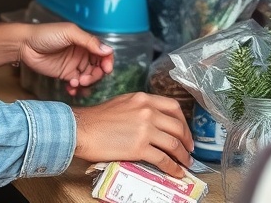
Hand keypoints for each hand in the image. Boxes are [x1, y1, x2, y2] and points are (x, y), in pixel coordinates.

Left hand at [18, 22, 114, 90]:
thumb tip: (108, 50)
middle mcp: (82, 53)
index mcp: (85, 41)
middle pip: (98, 68)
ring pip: (89, 78)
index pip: (103, 53)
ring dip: (86, 83)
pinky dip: (76, 88)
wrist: (25, 45)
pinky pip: (76, 84)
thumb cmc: (46, 34)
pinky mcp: (65, 75)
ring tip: (76, 83)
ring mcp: (74, 65)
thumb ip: (88, 41)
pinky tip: (70, 88)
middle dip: (95, 76)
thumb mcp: (69, 33)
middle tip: (85, 79)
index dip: (107, 61)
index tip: (106, 69)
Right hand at [72, 92, 194, 177]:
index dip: (183, 121)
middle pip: (177, 126)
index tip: (185, 131)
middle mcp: (147, 111)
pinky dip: (173, 167)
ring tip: (186, 163)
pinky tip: (176, 172)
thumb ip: (140, 108)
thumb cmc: (97, 119)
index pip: (173, 107)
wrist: (82, 129)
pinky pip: (163, 159)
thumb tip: (153, 120)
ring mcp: (145, 129)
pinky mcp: (139, 147)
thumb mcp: (122, 103)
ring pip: (174, 143)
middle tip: (189, 149)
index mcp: (143, 98)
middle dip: (187, 140)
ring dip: (183, 156)